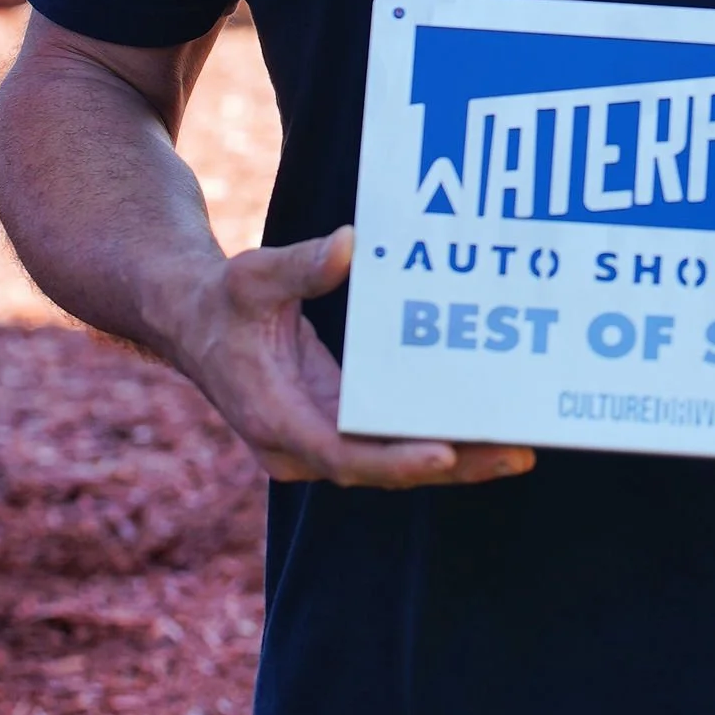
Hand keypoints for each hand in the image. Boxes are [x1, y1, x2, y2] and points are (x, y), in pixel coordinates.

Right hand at [166, 225, 533, 488]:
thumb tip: (350, 245)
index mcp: (274, 418)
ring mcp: (319, 443)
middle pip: (383, 469)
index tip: (445, 455)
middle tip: (517, 452)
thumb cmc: (223, 300)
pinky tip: (487, 429)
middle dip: (451, 465)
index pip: (343, 456)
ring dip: (456, 460)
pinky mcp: (336, 430)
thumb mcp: (253, 275)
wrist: (193, 321)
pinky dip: (437, 441)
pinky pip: (392, 444)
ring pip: (393, 463)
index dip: (396, 460)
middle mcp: (299, 447)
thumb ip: (300, 265)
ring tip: (521, 448)